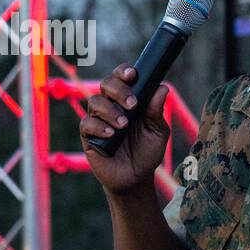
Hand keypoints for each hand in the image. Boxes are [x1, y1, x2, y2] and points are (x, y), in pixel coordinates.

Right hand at [79, 64, 170, 194]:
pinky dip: (99, 126)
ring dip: (110, 110)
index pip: (121, 77)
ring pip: (95, 101)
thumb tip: (162, 87)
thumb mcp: (157, 131)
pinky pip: (86, 124)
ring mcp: (98, 120)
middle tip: (133, 105)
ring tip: (124, 125)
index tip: (132, 74)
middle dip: (119, 90)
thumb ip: (156, 111)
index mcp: (127, 100)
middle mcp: (111, 106)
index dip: (123, 72)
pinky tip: (111, 134)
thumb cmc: (147, 151)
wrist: (136, 178)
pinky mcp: (88, 136)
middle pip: (106, 84)